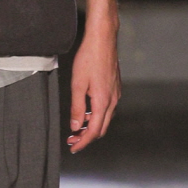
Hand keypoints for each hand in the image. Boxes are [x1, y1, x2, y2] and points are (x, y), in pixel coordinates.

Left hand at [67, 19, 120, 153]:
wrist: (103, 39)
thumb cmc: (89, 58)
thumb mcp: (77, 84)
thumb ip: (77, 108)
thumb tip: (76, 127)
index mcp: (103, 101)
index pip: (94, 131)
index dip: (83, 142)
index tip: (73, 148)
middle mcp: (112, 100)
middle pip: (102, 128)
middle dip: (87, 137)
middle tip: (72, 140)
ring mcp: (115, 94)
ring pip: (105, 119)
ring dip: (91, 127)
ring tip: (77, 128)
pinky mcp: (115, 88)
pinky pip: (107, 109)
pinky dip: (96, 116)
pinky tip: (86, 112)